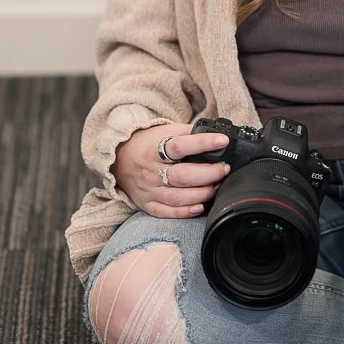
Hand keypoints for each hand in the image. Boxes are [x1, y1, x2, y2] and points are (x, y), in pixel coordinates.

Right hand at [111, 122, 230, 216]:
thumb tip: (216, 135)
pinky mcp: (147, 204)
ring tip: (216, 186)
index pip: (179, 146)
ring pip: (178, 198)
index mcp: (154, 149)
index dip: (203, 143)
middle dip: (209, 174)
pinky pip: (167, 212)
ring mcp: (149, 190)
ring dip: (202, 193)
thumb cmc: (148, 144)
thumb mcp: (165, 132)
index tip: (222, 141)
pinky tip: (200, 206)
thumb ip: (188, 133)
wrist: (119, 159)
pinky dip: (185, 212)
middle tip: (224, 169)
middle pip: (183, 176)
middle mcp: (150, 171)